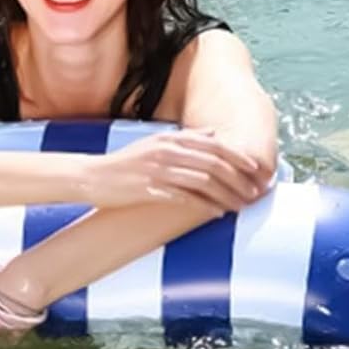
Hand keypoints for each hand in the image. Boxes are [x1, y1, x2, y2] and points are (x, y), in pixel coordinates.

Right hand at [89, 130, 268, 212]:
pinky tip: (217, 213)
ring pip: (204, 181)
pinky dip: (205, 206)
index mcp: (169, 138)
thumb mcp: (154, 143)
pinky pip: (185, 198)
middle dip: (239, 179)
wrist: (91, 177)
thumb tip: (213, 134)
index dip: (239, 157)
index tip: (257, 170)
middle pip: (214, 163)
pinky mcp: (150, 189)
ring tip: (240, 206)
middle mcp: (166, 150)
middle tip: (254, 192)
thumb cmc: (125, 163)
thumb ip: (184, 138)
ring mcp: (158, 170)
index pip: (214, 145)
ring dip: (227, 195)